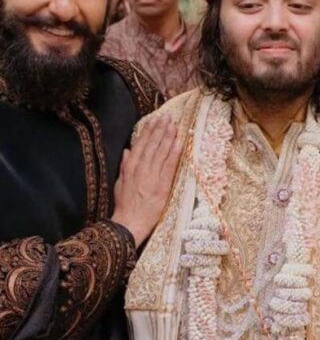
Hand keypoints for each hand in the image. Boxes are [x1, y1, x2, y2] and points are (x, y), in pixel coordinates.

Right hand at [111, 115, 183, 246]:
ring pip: (161, 151)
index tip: (155, 118)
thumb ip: (124, 165)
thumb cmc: (125, 205)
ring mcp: (152, 176)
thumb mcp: (120, 183)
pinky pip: (170, 165)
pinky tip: (179, 142)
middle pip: (152, 144)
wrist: (129, 223)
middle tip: (167, 116)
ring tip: (174, 124)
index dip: (149, 130)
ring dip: (168, 136)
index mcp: (131, 167)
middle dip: (160, 129)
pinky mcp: (162, 185)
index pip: (141, 144)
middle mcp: (141, 168)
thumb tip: (128, 150)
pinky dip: (174, 152)